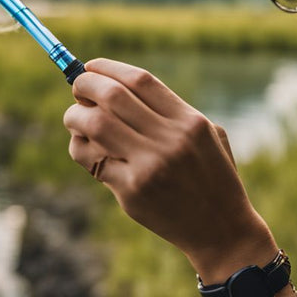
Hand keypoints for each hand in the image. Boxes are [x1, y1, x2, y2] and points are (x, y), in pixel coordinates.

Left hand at [63, 58, 277, 281]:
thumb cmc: (213, 178)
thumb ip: (171, 112)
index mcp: (190, 121)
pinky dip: (80, 148)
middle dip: (84, 85)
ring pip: (95, 124)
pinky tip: (83, 146)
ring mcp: (150, 166)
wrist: (222, 229)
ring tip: (75, 118)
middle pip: (112, 96)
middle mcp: (170, 140)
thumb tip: (114, 88)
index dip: (109, 68)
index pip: (140, 80)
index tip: (92, 67)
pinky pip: (92, 160)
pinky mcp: (133, 192)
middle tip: (77, 89)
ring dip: (75, 116)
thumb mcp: (209, 136)